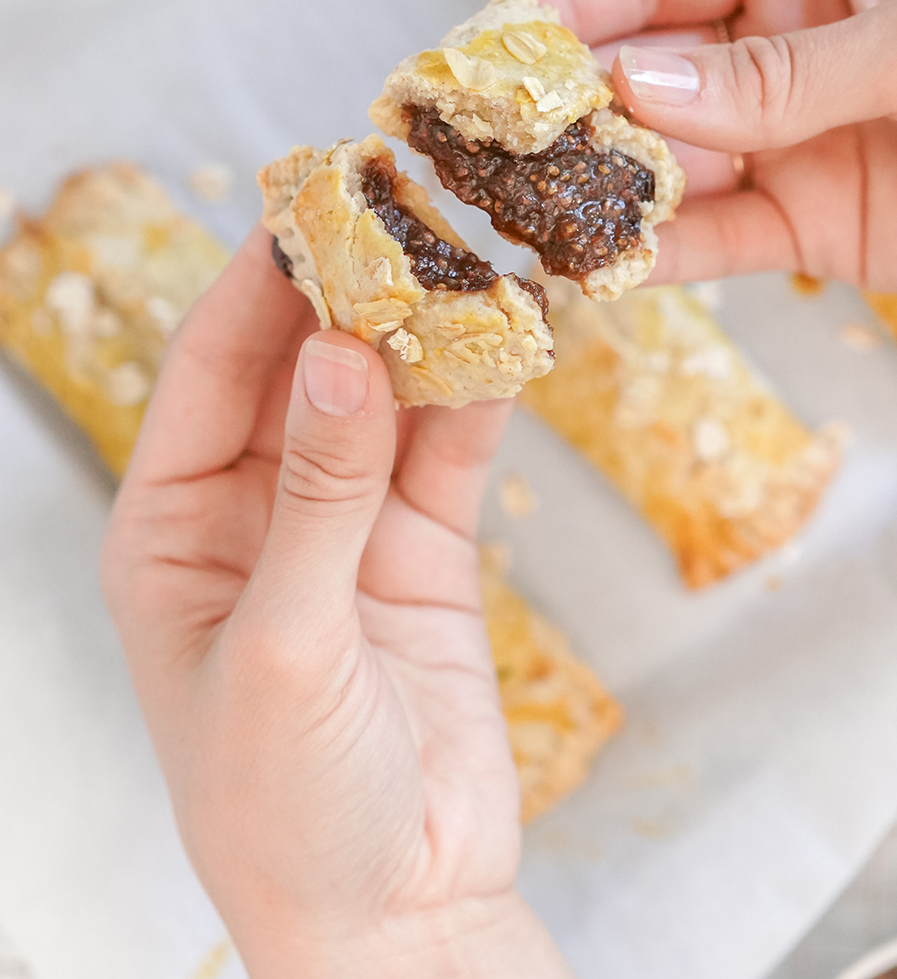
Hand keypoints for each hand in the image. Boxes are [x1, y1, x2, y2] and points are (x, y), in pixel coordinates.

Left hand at [101, 226, 570, 978]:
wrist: (399, 915)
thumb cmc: (288, 807)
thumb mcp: (283, 645)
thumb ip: (317, 495)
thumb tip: (338, 352)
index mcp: (170, 529)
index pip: (206, 372)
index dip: (255, 283)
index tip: (310, 201)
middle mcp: (252, 510)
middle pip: (297, 366)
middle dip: (346, 288)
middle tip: (402, 201)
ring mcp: (343, 523)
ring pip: (383, 396)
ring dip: (425, 329)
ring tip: (470, 247)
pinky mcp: (424, 548)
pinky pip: (451, 449)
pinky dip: (482, 394)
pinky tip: (514, 334)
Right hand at [529, 0, 896, 311]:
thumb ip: (782, 71)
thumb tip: (636, 84)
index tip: (494, 38)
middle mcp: (784, 47)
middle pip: (645, 67)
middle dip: (566, 102)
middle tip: (487, 142)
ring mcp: (789, 140)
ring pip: (666, 159)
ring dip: (596, 185)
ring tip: (521, 213)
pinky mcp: (806, 226)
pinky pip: (711, 238)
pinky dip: (653, 253)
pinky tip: (598, 266)